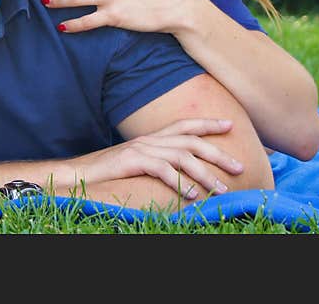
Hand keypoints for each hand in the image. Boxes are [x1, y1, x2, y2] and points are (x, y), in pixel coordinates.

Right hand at [69, 118, 243, 199]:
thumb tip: (178, 173)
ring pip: (182, 156)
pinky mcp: (132, 162)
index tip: (230, 124)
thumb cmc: (108, 173)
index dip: (207, 123)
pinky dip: (180, 182)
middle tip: (239, 166)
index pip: (184, 125)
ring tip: (222, 189)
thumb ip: (156, 162)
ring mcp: (141, 149)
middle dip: (218, 153)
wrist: (78, 175)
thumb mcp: (136, 163)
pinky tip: (193, 195)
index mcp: (151, 138)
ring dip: (206, 174)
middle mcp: (149, 140)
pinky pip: (162, 170)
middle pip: (191, 141)